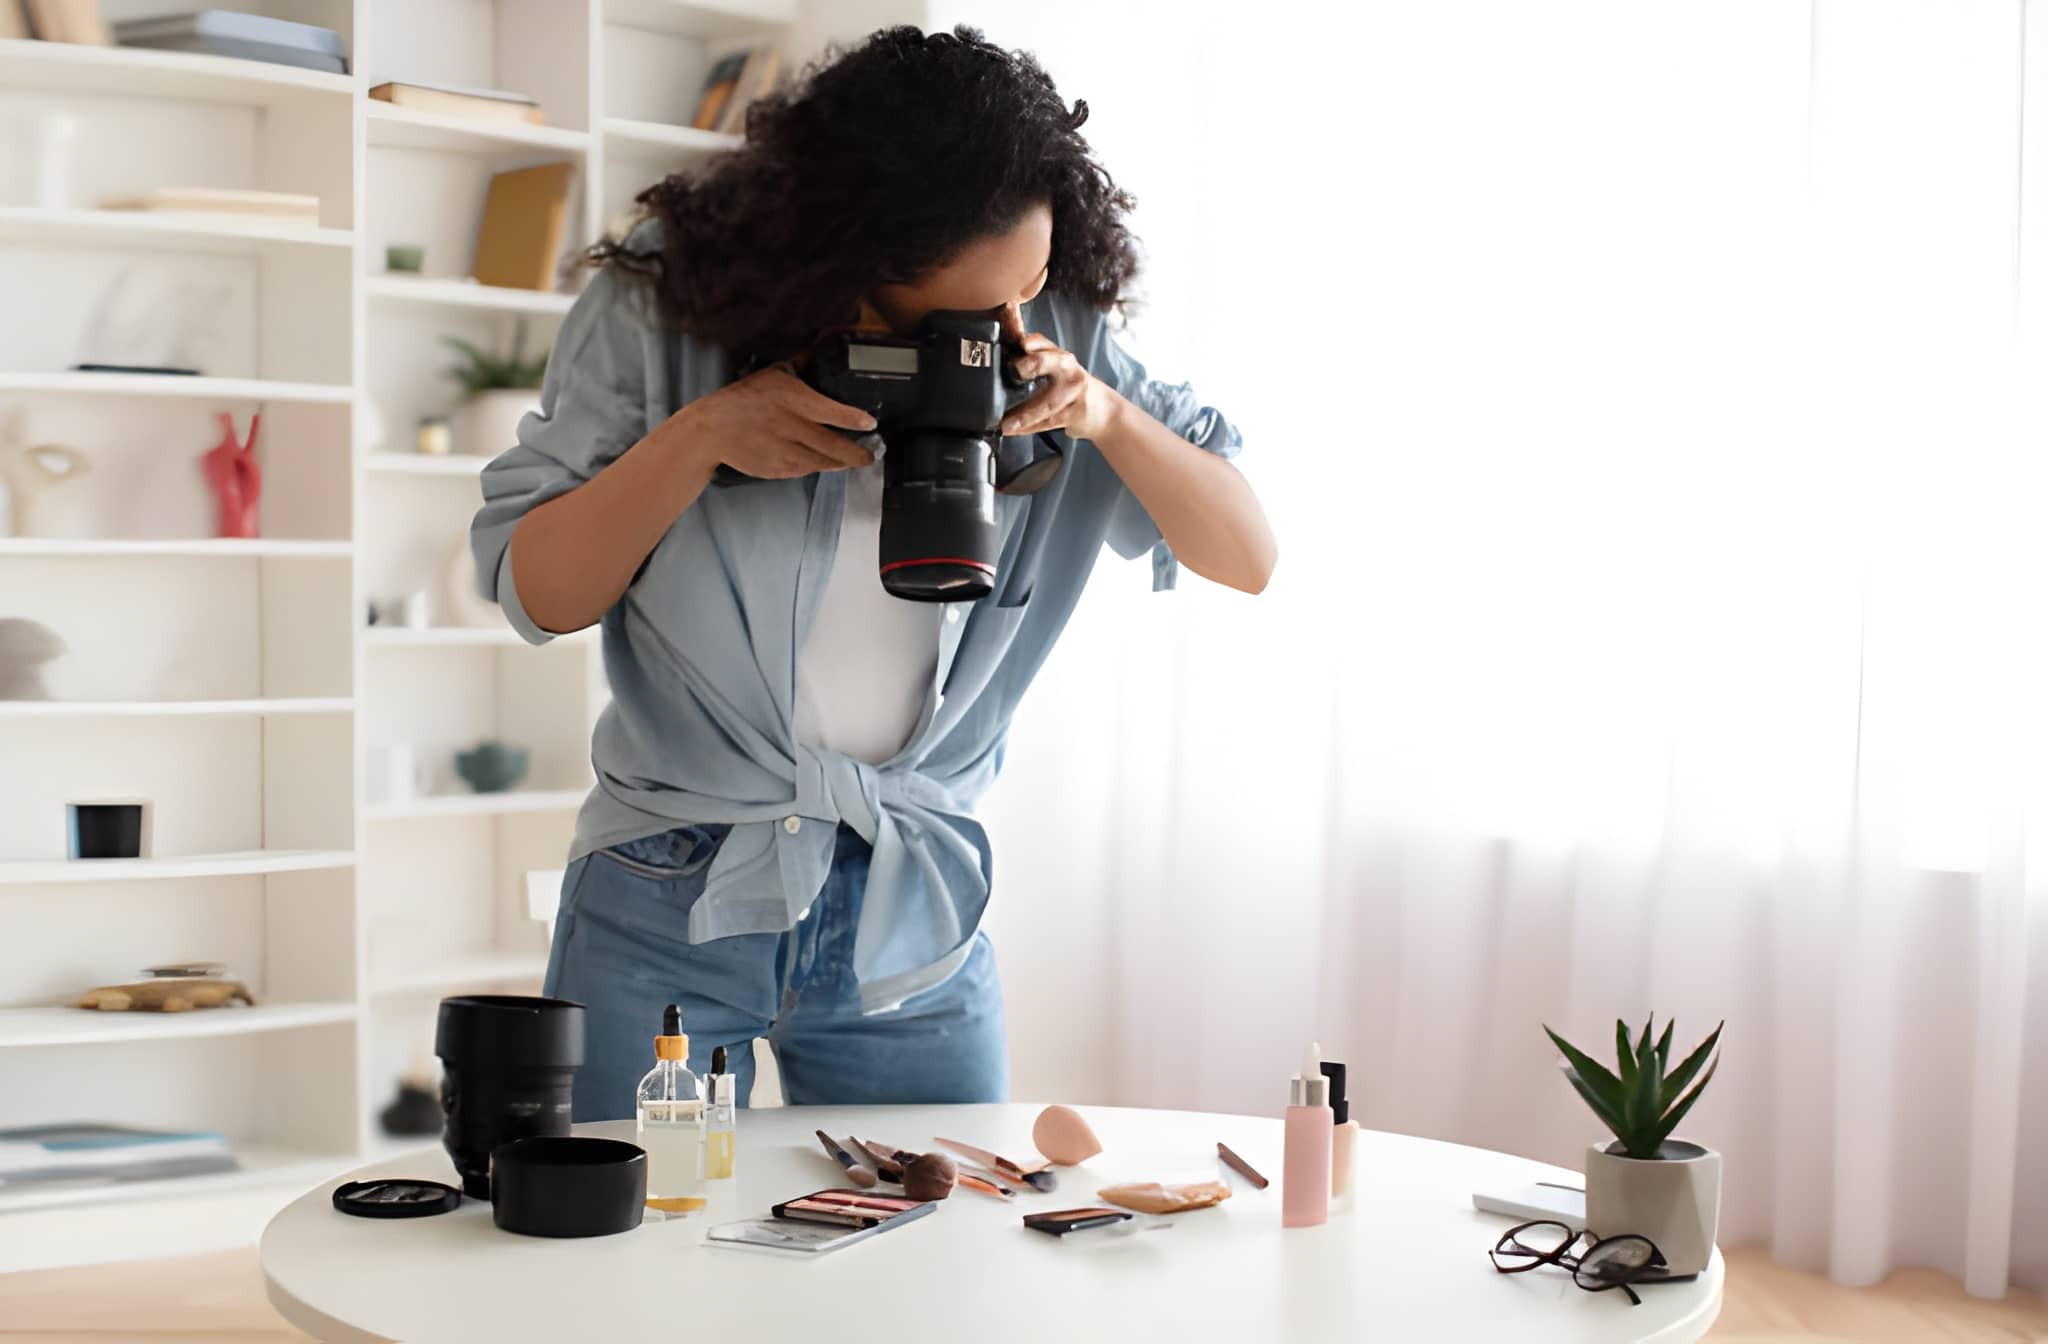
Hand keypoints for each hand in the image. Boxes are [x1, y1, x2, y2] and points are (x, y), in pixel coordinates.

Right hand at [668, 365, 877, 479]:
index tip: (871, 425)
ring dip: (839, 463)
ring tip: (850, 460)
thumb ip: (798, 367)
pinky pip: (804, 471)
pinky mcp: (776, 470)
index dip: (854, 420)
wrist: (712, 430)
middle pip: (834, 446)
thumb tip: (817, 351)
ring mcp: (784, 452)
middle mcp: (792, 428)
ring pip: (822, 463)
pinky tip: (821, 462)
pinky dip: (815, 467)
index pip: (832, 412)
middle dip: (857, 454)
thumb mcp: (771, 375)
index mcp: (793, 400)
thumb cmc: (743, 399)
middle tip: (870, 455)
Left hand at [1000, 333, 1124, 441]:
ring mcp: (1074, 392)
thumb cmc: (1071, 386)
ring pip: (1048, 402)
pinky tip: (1014, 430)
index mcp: (1058, 355)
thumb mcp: (1055, 368)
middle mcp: (1068, 369)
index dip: (1031, 341)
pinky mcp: (1075, 414)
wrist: (1104, 409)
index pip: (1043, 342)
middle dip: (1035, 363)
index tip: (1020, 342)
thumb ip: (1032, 359)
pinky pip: (1049, 422)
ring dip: (1025, 414)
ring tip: (1007, 423)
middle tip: (1018, 369)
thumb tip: (1002, 350)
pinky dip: (1029, 428)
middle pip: (1053, 362)